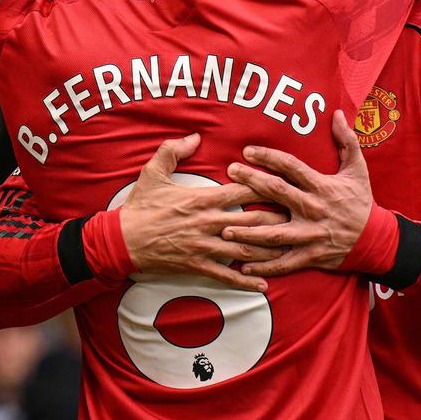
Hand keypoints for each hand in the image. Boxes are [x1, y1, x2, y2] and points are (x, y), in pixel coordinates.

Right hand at [119, 133, 286, 291]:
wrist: (121, 240)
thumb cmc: (139, 206)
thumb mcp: (152, 172)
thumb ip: (174, 150)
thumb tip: (195, 136)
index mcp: (201, 198)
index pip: (241, 190)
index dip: (263, 186)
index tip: (283, 184)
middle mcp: (208, 223)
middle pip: (252, 220)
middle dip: (277, 219)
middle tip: (298, 218)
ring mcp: (204, 246)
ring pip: (245, 249)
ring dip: (269, 250)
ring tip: (291, 249)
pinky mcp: (197, 266)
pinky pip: (227, 276)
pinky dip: (246, 281)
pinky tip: (265, 283)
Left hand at [222, 110, 372, 275]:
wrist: (375, 239)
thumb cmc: (361, 202)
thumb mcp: (358, 169)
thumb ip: (346, 140)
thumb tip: (335, 113)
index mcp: (322, 186)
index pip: (291, 167)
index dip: (269, 157)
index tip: (247, 150)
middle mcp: (313, 209)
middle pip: (277, 193)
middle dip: (251, 182)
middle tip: (230, 172)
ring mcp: (310, 235)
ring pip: (274, 233)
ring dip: (248, 231)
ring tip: (225, 226)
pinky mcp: (310, 256)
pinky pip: (283, 264)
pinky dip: (263, 268)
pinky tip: (242, 268)